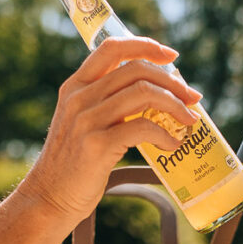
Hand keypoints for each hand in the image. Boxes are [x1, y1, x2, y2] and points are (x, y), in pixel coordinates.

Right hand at [21, 36, 201, 222]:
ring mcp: (87, 120)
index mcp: (75, 86)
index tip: (171, 56)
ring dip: (175, 105)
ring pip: (144, 93)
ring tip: (189, 120)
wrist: (50, 197)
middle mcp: (79, 98)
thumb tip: (154, 95)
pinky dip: (165, 134)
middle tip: (192, 97)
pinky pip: (143, 128)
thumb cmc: (74, 163)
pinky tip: (173, 144)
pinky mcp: (97, 145)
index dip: (146, 46)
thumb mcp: (81, 122)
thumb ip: (106, 104)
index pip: (112, 47)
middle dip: (172, 82)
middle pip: (136, 69)